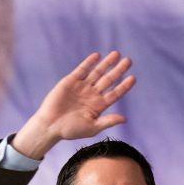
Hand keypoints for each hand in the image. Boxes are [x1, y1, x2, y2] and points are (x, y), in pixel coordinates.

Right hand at [12, 50, 135, 158]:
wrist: (50, 126)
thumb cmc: (70, 130)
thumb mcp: (92, 128)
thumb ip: (108, 122)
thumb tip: (125, 119)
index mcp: (99, 106)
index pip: (115, 93)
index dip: (124, 86)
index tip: (133, 78)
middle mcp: (92, 94)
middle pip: (109, 80)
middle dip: (118, 70)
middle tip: (129, 61)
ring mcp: (82, 87)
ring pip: (97, 73)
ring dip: (106, 64)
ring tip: (116, 54)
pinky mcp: (70, 81)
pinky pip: (82, 70)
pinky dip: (89, 63)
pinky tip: (97, 56)